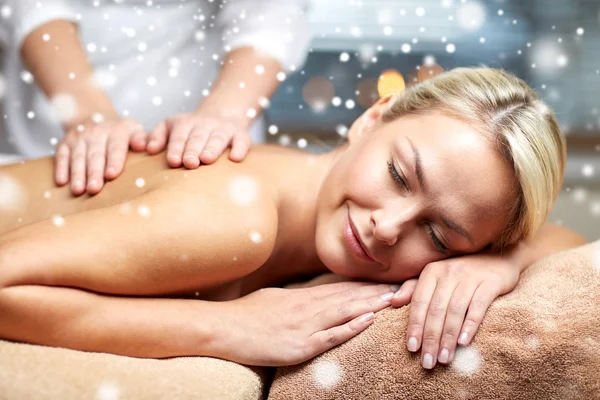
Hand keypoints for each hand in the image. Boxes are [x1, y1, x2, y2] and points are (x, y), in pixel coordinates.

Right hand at [55, 116, 146, 194]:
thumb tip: (145, 147)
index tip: (112, 175)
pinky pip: (61, 156)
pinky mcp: (64, 144)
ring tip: (78, 190)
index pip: (115, 147)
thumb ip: (141, 138)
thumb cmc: (120, 132)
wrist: (94, 115)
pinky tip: (61, 182)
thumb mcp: (134, 130)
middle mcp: (96, 133)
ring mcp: (79, 138)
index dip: (114, 161)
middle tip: (94, 189)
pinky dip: (61, 169)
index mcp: (117, 131)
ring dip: (78, 174)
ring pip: (78, 157)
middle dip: (94, 172)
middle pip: (95, 155)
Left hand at [146, 111, 250, 168]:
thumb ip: (158, 135)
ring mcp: (224, 129)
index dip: (176, 148)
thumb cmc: (191, 129)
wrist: (223, 114)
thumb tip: (149, 149)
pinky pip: (242, 141)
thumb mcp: (171, 125)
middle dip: (193, 150)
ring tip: (207, 159)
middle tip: (190, 163)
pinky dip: (240, 148)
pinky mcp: (241, 135)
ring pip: (218, 138)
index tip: (173, 161)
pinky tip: (235, 158)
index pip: (179, 136)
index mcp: (186, 123)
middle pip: (198, 138)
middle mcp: (205, 125)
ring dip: (212, 148)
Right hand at [214, 282, 397, 366]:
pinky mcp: (299, 345)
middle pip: (350, 297)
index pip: (342, 288)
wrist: (225, 327)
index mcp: (304, 296)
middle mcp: (309, 307)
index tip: (387, 281)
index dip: (367, 286)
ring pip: (345, 312)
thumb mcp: (276, 298)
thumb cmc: (248, 313)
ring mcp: (305, 325)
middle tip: (404, 286)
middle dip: (378, 293)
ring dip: (372, 305)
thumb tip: (313, 296)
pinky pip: (329, 336)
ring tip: (395, 299)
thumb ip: (298, 298)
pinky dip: (350, 328)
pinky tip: (368, 321)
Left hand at [389, 252, 520, 368]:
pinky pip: (478, 306)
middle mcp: (449, 272)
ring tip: (444, 359)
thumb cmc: (462, 272)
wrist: (498, 257)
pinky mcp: (491, 283)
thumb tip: (392, 301)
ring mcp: (470, 277)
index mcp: (432, 271)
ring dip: (448, 337)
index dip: (415, 326)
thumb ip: (414, 288)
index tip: (412, 348)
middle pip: (436, 309)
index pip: (419, 302)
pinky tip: (464, 342)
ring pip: (455, 310)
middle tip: (428, 362)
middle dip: (430, 338)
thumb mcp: (436, 276)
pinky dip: (470, 325)